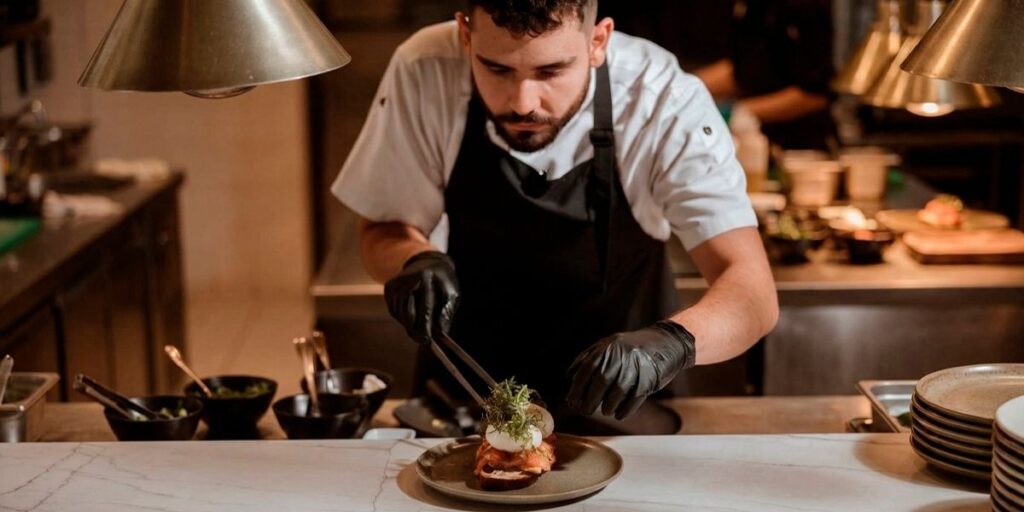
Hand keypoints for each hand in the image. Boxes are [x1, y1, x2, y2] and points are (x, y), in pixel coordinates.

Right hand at [384, 251, 459, 344]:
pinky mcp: (389, 286)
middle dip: (414, 329)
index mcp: (427, 277)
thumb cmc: (444, 281)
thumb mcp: (452, 294)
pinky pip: (393, 310)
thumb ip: (447, 313)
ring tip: (418, 330)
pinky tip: (410, 317)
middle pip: (408, 312)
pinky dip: (401, 317)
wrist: (428, 261)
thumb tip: (440, 334)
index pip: (425, 307)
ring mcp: (397, 282)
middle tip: (421, 340)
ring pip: (399, 313)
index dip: (426, 326)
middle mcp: (409, 278)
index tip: (428, 340)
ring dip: (408, 324)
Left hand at [566, 320, 695, 419]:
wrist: (665, 342)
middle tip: (585, 411)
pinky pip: (634, 398)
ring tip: (605, 411)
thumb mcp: (608, 344)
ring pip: (617, 392)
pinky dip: (625, 409)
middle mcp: (620, 357)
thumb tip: (571, 377)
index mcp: (606, 348)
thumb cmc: (631, 346)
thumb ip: (588, 357)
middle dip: (590, 401)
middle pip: (600, 383)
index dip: (577, 389)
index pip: (586, 370)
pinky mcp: (649, 379)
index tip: (571, 402)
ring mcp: (635, 367)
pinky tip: (618, 415)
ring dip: (608, 406)